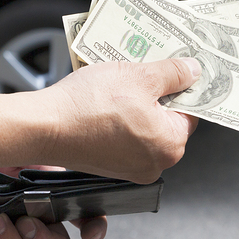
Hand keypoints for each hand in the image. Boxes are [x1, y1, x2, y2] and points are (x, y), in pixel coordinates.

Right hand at [42, 58, 200, 182]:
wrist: (44, 126)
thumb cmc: (89, 105)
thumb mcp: (140, 76)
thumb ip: (173, 73)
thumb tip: (193, 71)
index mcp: (169, 145)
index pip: (190, 111)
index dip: (181, 87)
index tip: (174, 70)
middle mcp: (153, 164)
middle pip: (167, 120)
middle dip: (157, 94)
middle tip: (142, 72)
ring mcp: (129, 168)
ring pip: (143, 127)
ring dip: (137, 105)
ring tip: (120, 84)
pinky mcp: (108, 165)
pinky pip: (124, 137)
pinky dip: (120, 119)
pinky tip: (106, 100)